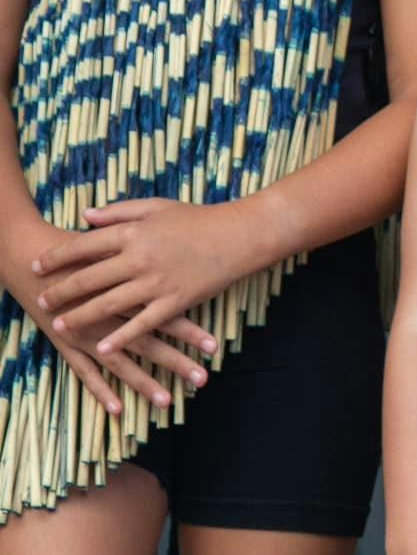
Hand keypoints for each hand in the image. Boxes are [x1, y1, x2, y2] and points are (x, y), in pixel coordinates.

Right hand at [3, 218, 216, 415]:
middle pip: (147, 343)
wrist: (33, 259)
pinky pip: (84, 372)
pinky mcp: (66, 344)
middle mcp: (107, 318)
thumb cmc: (80, 250)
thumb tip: (186, 263)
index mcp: (125, 293)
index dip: (190, 331)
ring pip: (120, 364)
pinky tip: (117, 409)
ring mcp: (85, 335)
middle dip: (176, 362)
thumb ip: (146, 255)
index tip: (215, 346)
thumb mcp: (116, 245)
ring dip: (144, 383)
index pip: (164, 315)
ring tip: (167, 401)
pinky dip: (99, 390)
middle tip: (202, 379)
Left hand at [33, 198, 252, 359]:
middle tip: (41, 302)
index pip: (83, 245)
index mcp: (133, 233)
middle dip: (60, 292)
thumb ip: (118, 212)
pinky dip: (121, 338)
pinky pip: (142, 324)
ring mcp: (157, 282)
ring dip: (80, 317)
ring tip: (60, 326)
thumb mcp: (156, 207)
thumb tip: (84, 216)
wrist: (239, 235)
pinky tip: (103, 347)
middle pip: (89, 279)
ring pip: (108, 304)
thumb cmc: (198, 218)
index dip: (57, 257)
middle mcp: (140, 258)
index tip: (37, 267)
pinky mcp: (175, 301)